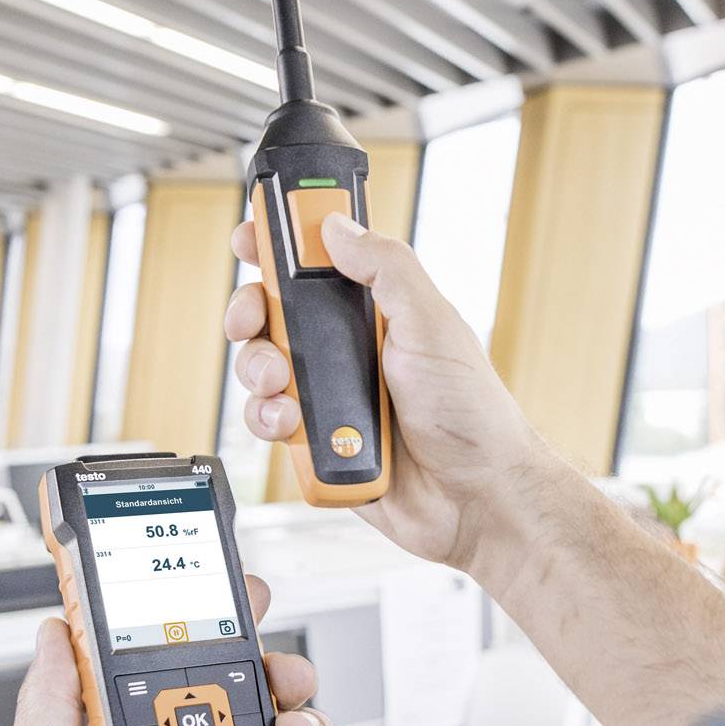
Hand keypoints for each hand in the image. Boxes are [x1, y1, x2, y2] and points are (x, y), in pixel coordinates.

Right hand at [224, 211, 549, 571]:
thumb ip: (386, 268)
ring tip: (283, 384)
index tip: (249, 236)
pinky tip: (292, 425)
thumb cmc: (470, 412)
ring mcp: (328, 397)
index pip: (316, 265)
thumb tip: (337, 227)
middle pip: (272, 315)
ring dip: (259, 371)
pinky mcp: (315, 444)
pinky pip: (269, 423)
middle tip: (251, 321)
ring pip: (261, 369)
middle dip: (250, 313)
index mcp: (375, 313)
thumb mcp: (432, 323)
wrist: (475, 497)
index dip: (278, 246)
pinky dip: (269, 421)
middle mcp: (347, 351)